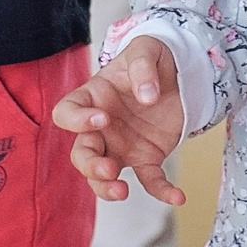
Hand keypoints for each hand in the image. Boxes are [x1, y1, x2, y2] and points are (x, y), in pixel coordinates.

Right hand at [50, 37, 189, 205]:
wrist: (180, 70)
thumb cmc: (152, 57)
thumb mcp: (147, 49)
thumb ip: (142, 67)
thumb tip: (147, 96)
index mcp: (93, 97)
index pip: (66, 113)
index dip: (77, 120)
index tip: (101, 118)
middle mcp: (101, 127)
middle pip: (81, 153)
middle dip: (90, 166)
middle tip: (108, 168)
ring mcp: (121, 146)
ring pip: (102, 176)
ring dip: (106, 187)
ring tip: (122, 191)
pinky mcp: (147, 157)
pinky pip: (149, 180)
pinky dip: (162, 191)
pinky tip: (177, 196)